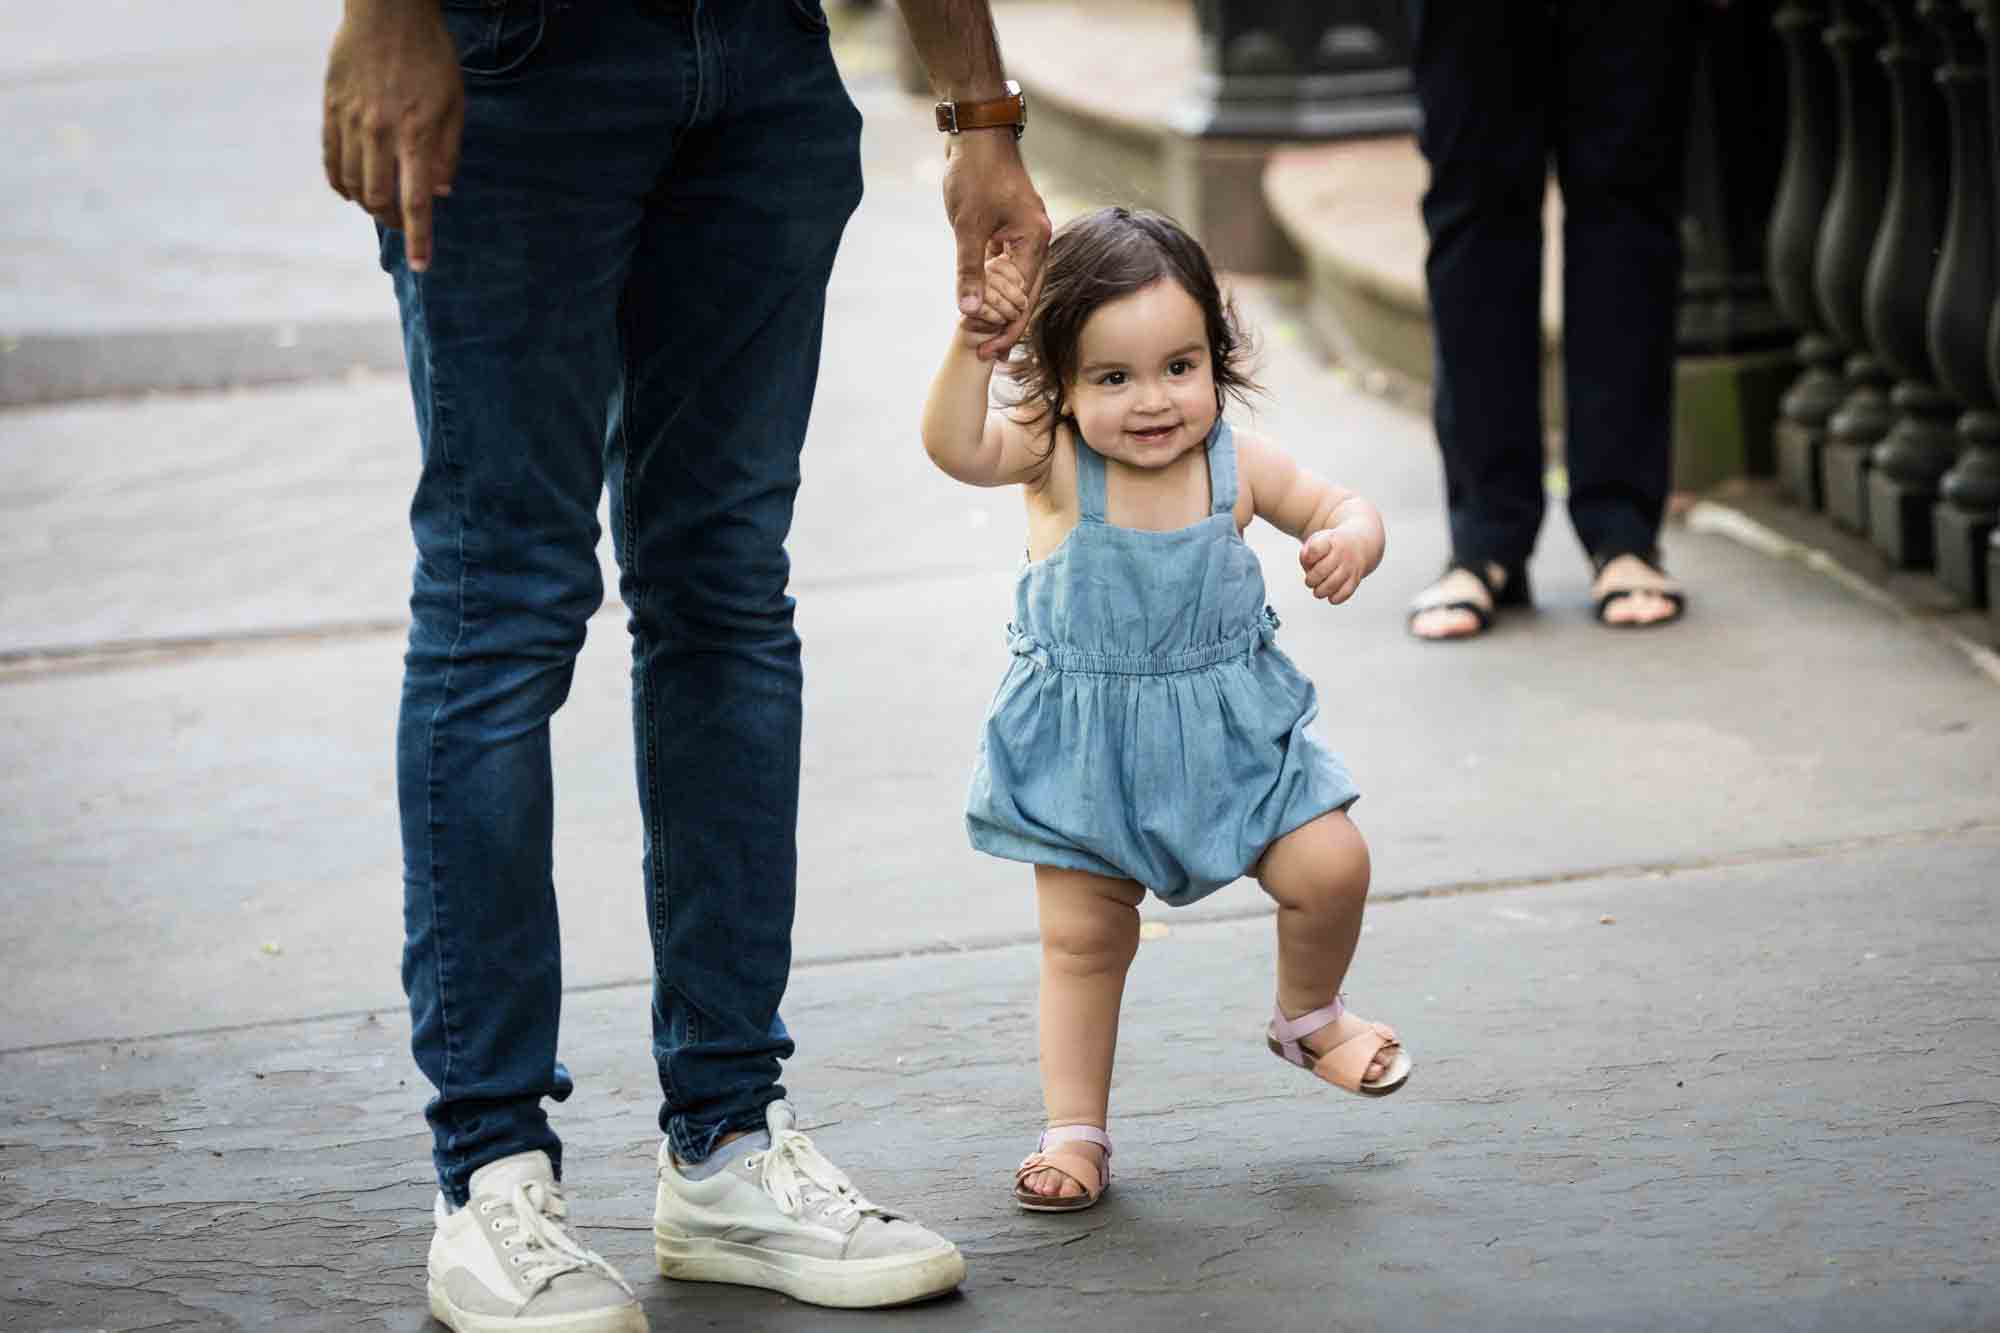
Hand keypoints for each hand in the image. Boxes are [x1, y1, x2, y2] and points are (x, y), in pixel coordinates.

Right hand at [323, 0, 465, 272]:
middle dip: (391, 221)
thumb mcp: (455, 102)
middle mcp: (380, 132)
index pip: (417, 201)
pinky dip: (340, 182)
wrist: (387, 11)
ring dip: (367, 203)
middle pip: (378, 198)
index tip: (422, 265)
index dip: (419, 238)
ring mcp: (351, 120)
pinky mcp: (331, 108)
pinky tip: (351, 190)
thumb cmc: (431, 56)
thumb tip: (442, 191)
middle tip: (401, 224)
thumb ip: (449, 150)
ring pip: (352, 183)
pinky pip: (331, 158)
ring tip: (379, 205)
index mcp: (417, 133)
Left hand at [941, 131, 1049, 359]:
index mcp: (1035, 240)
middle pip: (1026, 295)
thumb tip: (969, 310)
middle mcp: (1037, 240)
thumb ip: (969, 269)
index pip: (1024, 297)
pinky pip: (1008, 267)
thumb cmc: (975, 172)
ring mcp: (1025, 234)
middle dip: (1007, 326)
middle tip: (988, 354)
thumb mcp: (968, 224)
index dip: (1007, 328)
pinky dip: (996, 287)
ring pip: (1017, 283)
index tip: (990, 351)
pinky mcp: (1011, 228)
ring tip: (984, 336)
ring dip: (1001, 308)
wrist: (977, 132)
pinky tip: (982, 304)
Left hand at [1300, 529, 1366, 604]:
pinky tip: (1330, 594)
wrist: (1361, 544)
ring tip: (1318, 589)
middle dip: (1310, 580)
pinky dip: (1334, 598)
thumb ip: (1305, 554)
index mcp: (1330, 541)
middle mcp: (1342, 553)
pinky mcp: (1356, 580)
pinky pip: (1344, 593)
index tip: (1309, 559)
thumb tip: (1306, 566)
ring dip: (1319, 592)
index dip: (1307, 558)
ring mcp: (1350, 567)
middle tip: (1310, 581)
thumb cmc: (1330, 545)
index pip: (1315, 550)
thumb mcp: (1317, 540)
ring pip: (1332, 585)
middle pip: (1320, 571)